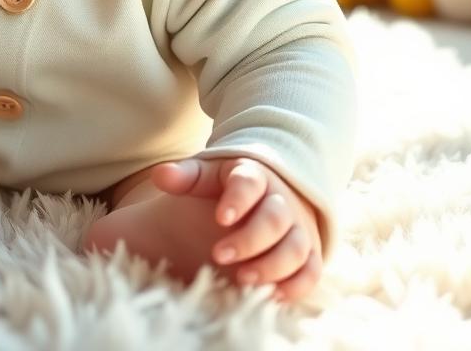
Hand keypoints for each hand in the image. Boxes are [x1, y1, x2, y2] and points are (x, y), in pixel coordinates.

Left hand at [151, 156, 322, 301]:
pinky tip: (272, 296)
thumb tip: (160, 175)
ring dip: (272, 265)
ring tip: (241, 279)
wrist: (271, 190)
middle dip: (249, 239)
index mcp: (253, 176)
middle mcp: (281, 200)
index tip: (220, 218)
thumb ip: (185, 177)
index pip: (249, 183)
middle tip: (219, 255)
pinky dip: (296, 285)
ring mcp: (298, 227)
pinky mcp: (309, 252)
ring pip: (295, 247)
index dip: (237, 200)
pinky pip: (311, 270)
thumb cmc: (228, 187)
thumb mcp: (206, 175)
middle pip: (274, 218)